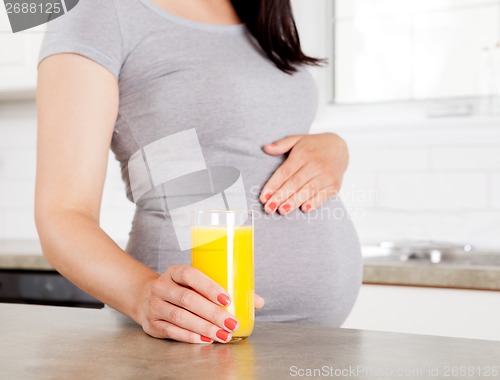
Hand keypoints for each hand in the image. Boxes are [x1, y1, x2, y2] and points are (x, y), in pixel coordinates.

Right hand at [138, 265, 264, 343]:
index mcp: (175, 272)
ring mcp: (154, 305)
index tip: (228, 299)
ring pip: (180, 317)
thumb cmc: (181, 289)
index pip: (191, 275)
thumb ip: (225, 289)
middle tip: (231, 323)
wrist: (145, 297)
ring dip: (204, 328)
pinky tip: (205, 340)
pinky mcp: (152, 324)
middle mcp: (162, 286)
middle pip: (187, 300)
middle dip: (212, 314)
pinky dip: (190, 336)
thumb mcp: (197, 283)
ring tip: (223, 334)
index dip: (209, 287)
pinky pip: (172, 331)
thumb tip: (258, 301)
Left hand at [259, 133, 347, 213]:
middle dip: (280, 197)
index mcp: (303, 154)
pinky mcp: (334, 184)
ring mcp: (326, 175)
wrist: (339, 147)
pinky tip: (304, 209)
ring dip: (294, 202)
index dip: (273, 185)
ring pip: (308, 191)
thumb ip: (281, 144)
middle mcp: (315, 165)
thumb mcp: (297, 139)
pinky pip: (323, 195)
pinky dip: (314, 202)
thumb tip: (265, 148)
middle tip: (269, 208)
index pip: (285, 172)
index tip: (263, 197)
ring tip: (282, 211)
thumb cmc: (313, 146)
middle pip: (294, 183)